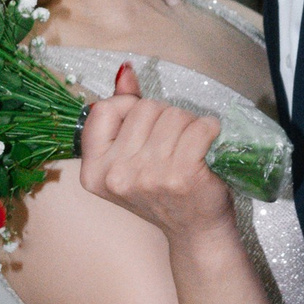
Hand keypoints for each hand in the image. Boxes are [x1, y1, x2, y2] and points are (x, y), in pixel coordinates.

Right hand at [78, 66, 231, 243]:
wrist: (195, 232)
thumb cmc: (164, 192)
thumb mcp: (130, 157)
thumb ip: (124, 112)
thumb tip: (125, 71)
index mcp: (94, 170)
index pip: (104, 109)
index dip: (129, 110)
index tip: (144, 130)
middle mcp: (116, 175)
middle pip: (144, 108)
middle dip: (164, 118)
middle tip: (172, 146)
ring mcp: (148, 176)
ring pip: (173, 114)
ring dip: (189, 124)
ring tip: (190, 148)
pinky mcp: (181, 175)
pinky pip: (199, 127)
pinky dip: (210, 129)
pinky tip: (208, 145)